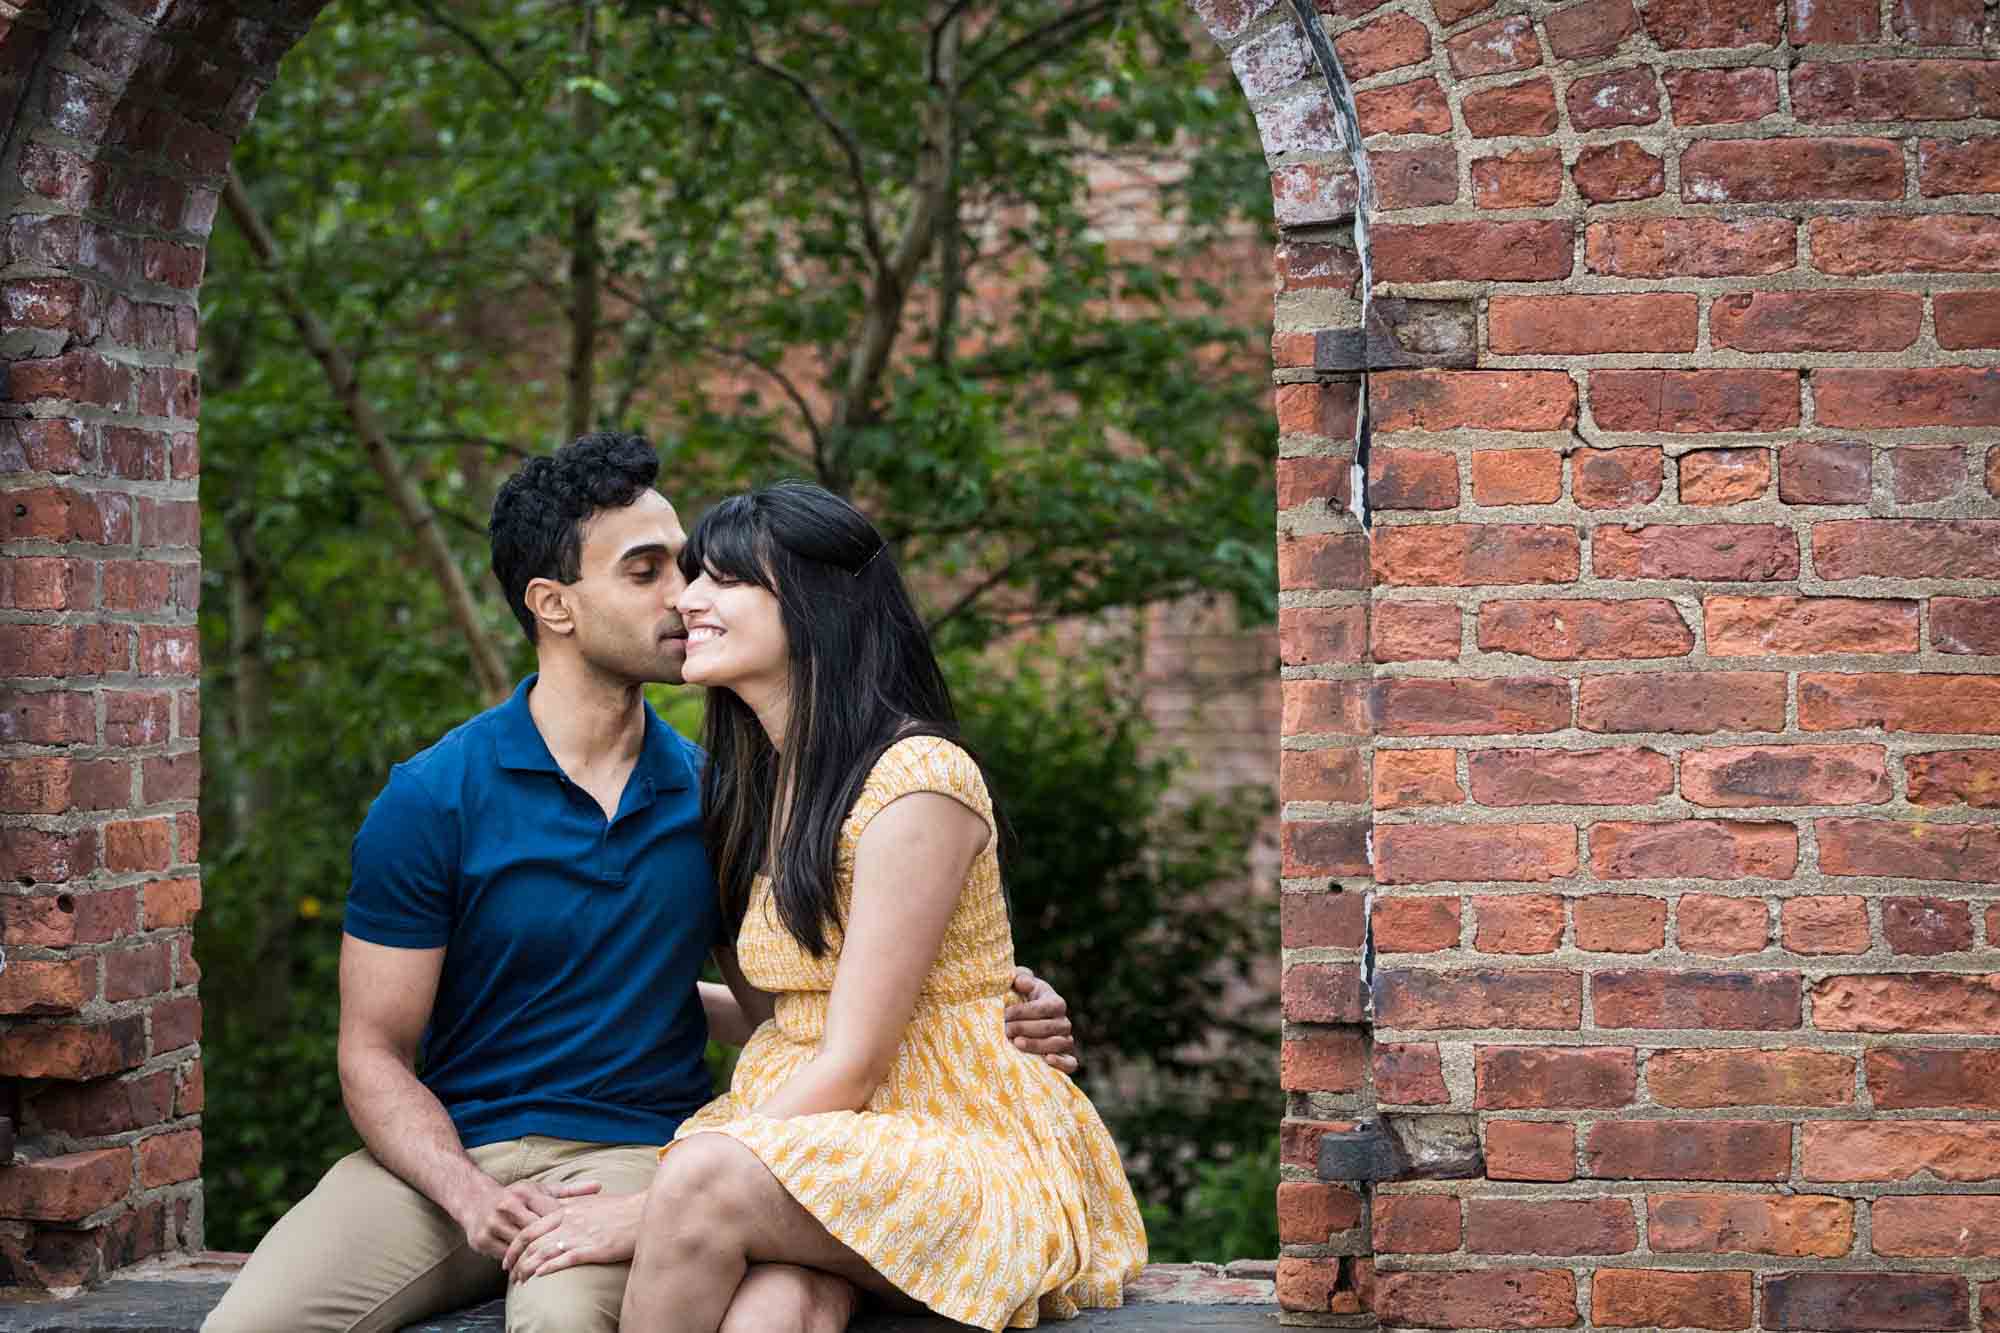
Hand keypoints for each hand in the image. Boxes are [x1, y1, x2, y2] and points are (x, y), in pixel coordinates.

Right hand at [458, 1178, 600, 1259]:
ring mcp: (493, 1223)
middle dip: (551, 1244)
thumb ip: (571, 1191)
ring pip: (519, 1246)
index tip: (580, 1236)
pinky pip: (504, 1256)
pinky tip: (529, 1272)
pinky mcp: (482, 1240)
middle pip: (535, 1231)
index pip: (550, 1212)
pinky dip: (517, 1264)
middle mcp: (507, 1206)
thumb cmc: (517, 1196)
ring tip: (551, 1269)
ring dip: (534, 1259)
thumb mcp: (541, 1190)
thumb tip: (600, 1186)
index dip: (565, 1226)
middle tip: (569, 1258)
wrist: (474, 1199)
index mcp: (525, 1192)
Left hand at [505, 1191, 644, 1281]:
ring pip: (544, 1252)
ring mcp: (581, 1235)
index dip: (515, 1245)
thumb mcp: (592, 1204)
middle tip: (510, 1274)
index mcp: (568, 1210)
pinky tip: (540, 1276)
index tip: (509, 1257)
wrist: (644, 1211)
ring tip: (520, 1281)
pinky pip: (565, 1259)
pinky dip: (548, 1268)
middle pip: (532, 1242)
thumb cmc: (621, 1209)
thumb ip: (573, 1210)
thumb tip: (559, 1216)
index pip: (530, 1228)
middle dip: (516, 1260)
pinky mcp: (594, 1248)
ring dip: (528, 1268)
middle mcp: (569, 1221)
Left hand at [1007, 965, 1078, 1073]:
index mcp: (1056, 1002)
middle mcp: (1064, 1022)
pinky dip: (1061, 1063)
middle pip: (1050, 1027)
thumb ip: (1020, 977)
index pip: (1045, 1007)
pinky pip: (1070, 1063)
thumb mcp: (1019, 985)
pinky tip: (1046, 1060)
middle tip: (1006, 1029)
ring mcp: (1066, 1041)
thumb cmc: (1020, 1001)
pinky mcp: (1065, 1059)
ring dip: (1036, 1044)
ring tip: (1016, 1043)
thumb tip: (1021, 982)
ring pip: (1059, 1043)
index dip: (1024, 1011)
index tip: (1005, 1013)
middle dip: (1025, 1028)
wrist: (1021, 1023)